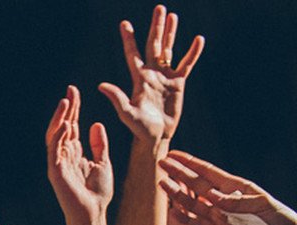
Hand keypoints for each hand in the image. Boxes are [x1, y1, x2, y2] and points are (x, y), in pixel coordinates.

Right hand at [46, 86, 113, 223]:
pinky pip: (54, 150)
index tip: (75, 92)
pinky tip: (65, 123)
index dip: (73, 109)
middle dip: (67, 109)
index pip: (71, 125)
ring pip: (55, 135)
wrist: (93, 213)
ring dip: (60, 118)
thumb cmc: (97, 192)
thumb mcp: (103, 162)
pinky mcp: (55, 172)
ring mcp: (57, 163)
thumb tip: (96, 124)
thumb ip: (99, 144)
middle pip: (62, 126)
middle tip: (70, 90)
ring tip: (66, 101)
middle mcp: (63, 155)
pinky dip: (58, 136)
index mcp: (74, 152)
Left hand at [97, 4, 202, 141]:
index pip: (132, 54)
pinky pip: (186, 64)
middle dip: (156, 27)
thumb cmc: (139, 128)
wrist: (156, 136)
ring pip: (169, 50)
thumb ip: (116, 98)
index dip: (129, 39)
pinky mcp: (177, 83)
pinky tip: (198, 40)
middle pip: (153, 45)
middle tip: (159, 8)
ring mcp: (165, 77)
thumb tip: (101, 86)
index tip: (124, 23)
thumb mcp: (126, 113)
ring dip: (171, 33)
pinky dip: (192, 52)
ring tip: (173, 16)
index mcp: (138, 79)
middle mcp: (151, 74)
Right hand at [160, 150, 296, 224]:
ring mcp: (221, 218)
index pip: (209, 172)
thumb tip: (212, 196)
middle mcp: (225, 201)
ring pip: (193, 204)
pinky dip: (186, 220)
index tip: (174, 156)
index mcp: (237, 188)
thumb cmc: (282, 222)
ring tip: (162, 184)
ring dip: (178, 194)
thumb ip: (238, 200)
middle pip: (197, 185)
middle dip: (179, 174)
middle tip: (161, 164)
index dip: (191, 163)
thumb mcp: (265, 205)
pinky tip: (173, 212)